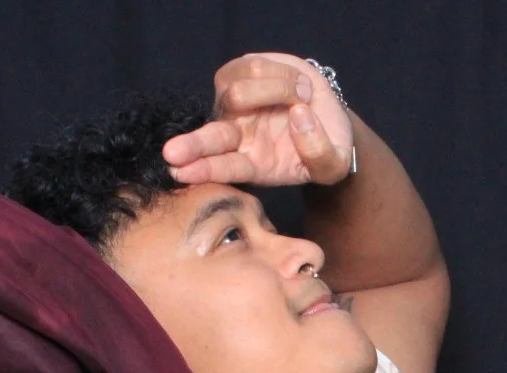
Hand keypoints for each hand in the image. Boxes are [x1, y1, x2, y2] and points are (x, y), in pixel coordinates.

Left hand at [162, 53, 355, 187]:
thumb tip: (298, 117)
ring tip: (303, 94)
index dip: (205, 169)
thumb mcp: (334, 163)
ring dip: (277, 89)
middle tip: (172, 153)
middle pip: (210, 137)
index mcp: (255, 164)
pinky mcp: (238, 73)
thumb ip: (320, 153)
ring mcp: (232, 103)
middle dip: (192, 144)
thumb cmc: (326, 144)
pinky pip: (250, 66)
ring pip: (239, 92)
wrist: (326, 114)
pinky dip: (278, 71)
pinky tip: (293, 82)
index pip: (226, 168)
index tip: (182, 172)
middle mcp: (236, 135)